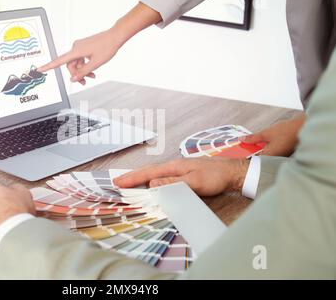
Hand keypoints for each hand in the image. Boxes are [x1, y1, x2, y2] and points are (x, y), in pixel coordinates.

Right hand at [39, 29, 121, 84]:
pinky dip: (85, 65)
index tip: (40, 69)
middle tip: (84, 81)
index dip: (49, 66)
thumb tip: (73, 79)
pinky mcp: (84, 47)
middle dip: (76, 74)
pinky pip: (81, 59)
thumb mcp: (95, 63)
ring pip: (76, 63)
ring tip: (92, 76)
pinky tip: (92, 70)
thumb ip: (83, 72)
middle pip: (70, 65)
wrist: (115, 37)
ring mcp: (80, 47)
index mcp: (76, 51)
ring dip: (82, 71)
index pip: (59, 61)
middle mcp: (76, 47)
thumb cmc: (107, 47)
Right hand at [114, 157, 249, 196]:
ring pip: (155, 174)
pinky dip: (152, 179)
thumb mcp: (194, 182)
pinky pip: (163, 177)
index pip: (149, 173)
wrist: (233, 172)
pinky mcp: (184, 174)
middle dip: (132, 176)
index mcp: (174, 166)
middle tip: (118, 182)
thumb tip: (152, 184)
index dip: (132, 178)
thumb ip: (173, 184)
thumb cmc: (216, 176)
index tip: (118, 182)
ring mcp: (179, 169)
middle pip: (149, 171)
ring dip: (141, 178)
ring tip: (129, 182)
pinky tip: (152, 183)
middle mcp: (174, 166)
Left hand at [240, 113, 305, 155]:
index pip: (254, 160)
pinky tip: (261, 142)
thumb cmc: (287, 130)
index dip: (244, 157)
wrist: (303, 126)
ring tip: (249, 145)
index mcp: (270, 156)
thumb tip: (242, 140)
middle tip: (241, 148)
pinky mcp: (283, 152)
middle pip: (259, 158)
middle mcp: (275, 158)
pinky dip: (265, 147)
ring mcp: (280, 156)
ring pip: (265, 155)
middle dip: (250, 153)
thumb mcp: (267, 133)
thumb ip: (254, 138)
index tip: (236, 154)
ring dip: (257, 150)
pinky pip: (271, 151)